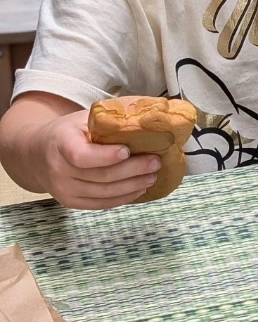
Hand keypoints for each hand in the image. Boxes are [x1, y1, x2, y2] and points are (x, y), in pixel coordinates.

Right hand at [41, 109, 161, 208]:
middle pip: (100, 176)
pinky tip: (139, 190)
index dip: (106, 156)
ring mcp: (63, 190)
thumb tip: (149, 117)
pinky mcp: (70, 202)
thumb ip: (109, 119)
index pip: (81, 156)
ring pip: (103, 193)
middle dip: (133, 170)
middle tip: (155, 162)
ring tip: (152, 176)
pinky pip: (99, 204)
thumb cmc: (68, 131)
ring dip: (132, 186)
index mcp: (61, 143)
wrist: (37, 153)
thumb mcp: (83, 118)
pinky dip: (122, 198)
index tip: (127, 150)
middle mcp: (59, 170)